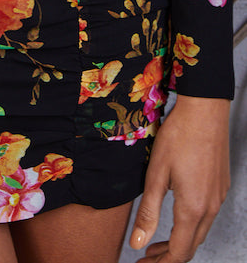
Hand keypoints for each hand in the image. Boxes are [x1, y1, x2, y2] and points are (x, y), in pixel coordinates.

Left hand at [129, 94, 229, 261]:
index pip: (179, 252)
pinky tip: (177, 216)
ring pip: (200, 231)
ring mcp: (219, 197)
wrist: (205, 110)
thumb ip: (148, 212)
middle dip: (169, 256)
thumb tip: (138, 243)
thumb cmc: (179, 137)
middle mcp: (210, 207)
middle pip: (191, 246)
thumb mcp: (156, 174)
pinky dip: (191, 225)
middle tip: (147, 256)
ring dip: (180, 241)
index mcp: (193, 209)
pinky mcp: (221, 186)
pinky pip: (207, 215)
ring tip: (156, 241)